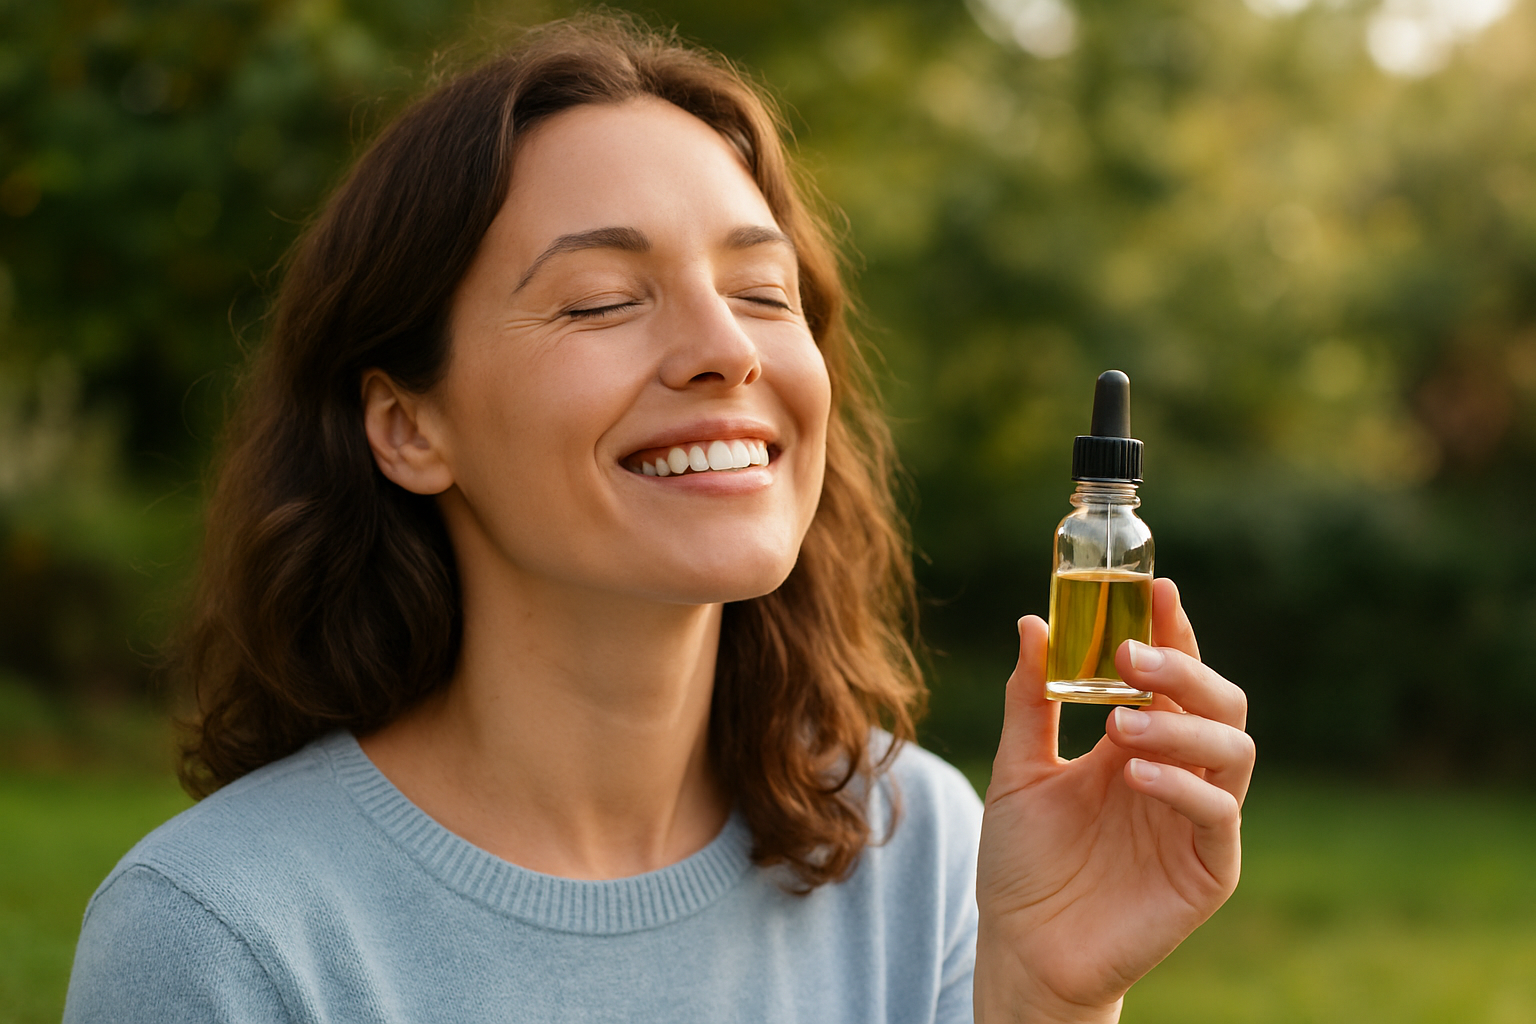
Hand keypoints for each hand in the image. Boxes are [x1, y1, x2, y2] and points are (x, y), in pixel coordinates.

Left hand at [973, 578, 1254, 1023]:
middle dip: (1184, 668)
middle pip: (1218, 701)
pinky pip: (1218, 814)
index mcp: (1138, 739)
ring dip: (1182, 724)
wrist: (1022, 948)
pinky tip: (1136, 773)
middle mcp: (1178, 770)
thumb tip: (1033, 621)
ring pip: (1232, 749)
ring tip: (1122, 721)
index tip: (1155, 588)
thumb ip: (1030, 699)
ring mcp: (1198, 818)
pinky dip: (1183, 786)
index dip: (1172, 630)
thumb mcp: (1016, 769)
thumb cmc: (1022, 861)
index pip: (1172, 673)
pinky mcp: (1209, 868)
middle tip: (1132, 654)